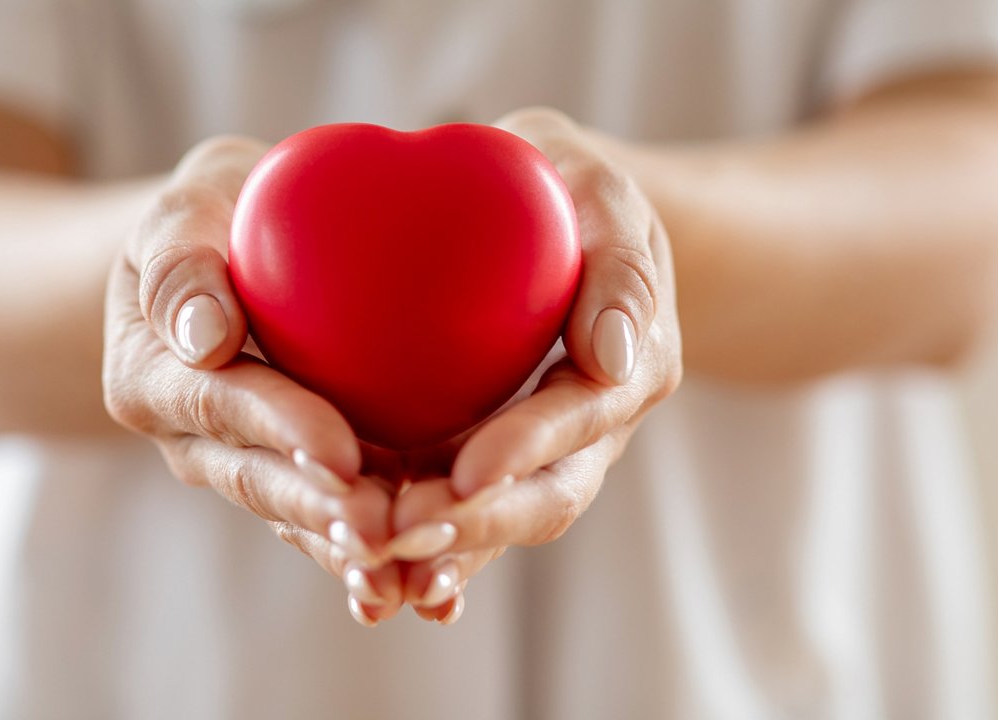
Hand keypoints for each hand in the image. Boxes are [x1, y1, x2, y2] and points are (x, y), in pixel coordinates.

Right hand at [102, 137, 406, 623]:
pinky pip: (333, 516)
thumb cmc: (216, 214)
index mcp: (155, 377)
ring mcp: (247, 466)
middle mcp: (195, 440)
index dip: (279, 432)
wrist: (231, 253)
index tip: (340, 455)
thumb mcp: (188, 207)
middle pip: (260, 480)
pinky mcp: (298, 476)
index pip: (220, 406)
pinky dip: (378, 548)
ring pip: (299, 515)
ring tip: (410, 572)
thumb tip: (203, 336)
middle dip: (319, 512)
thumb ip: (179, 259)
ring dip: (350, 546)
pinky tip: (432, 582)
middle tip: (383, 533)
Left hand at [385, 108, 682, 620]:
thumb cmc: (572, 189)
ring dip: (443, 551)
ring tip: (372, 571)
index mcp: (630, 368)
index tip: (464, 472)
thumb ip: (620, 261)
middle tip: (400, 533)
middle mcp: (593, 429)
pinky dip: (426, 552)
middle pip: (546, 495)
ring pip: (501, 520)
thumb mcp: (601, 192)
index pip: (582, 417)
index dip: (527, 448)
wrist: (559, 222)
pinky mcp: (494, 461)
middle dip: (477, 524)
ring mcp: (544, 455)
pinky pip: (463, 514)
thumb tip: (611, 357)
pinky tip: (367, 582)